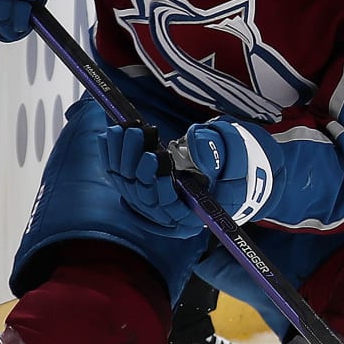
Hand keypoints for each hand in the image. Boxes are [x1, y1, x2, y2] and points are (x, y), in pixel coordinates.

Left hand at [102, 120, 273, 231]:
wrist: (228, 164)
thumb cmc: (235, 161)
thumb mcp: (234, 154)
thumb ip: (217, 152)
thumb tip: (196, 147)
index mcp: (196, 214)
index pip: (172, 210)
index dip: (160, 188)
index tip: (156, 159)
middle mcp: (172, 215)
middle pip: (146, 198)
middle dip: (138, 164)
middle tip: (136, 133)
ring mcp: (155, 203)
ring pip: (131, 186)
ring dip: (122, 156)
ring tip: (123, 128)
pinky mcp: (143, 189)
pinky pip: (122, 178)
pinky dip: (113, 156)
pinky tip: (108, 135)